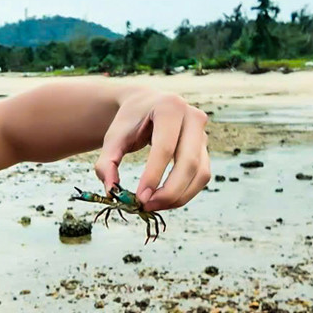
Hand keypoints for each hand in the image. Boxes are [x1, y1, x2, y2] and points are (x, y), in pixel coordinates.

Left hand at [94, 88, 210, 211]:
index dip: (153, 175)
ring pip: (200, 173)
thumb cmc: (130, 121)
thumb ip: (107, 163)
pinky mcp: (205, 148)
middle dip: (169, 191)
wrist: (146, 105)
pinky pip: (202, 176)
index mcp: (169, 107)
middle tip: (146, 207)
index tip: (139, 198)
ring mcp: (203, 133)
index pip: (165, 148)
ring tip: (154, 206)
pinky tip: (165, 200)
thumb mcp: (113, 137)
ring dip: (179, 196)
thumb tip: (112, 192)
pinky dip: (185, 193)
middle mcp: (193, 117)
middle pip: (188, 162)